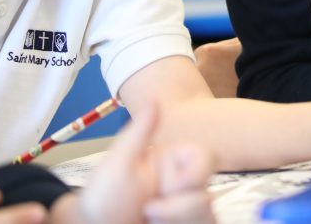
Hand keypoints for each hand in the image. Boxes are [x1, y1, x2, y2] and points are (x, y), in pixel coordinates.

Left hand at [75, 101, 214, 223]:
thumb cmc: (102, 200)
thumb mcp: (118, 165)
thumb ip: (139, 133)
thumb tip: (154, 99)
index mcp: (173, 164)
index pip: (206, 158)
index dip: (196, 173)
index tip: (172, 187)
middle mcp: (184, 188)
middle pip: (208, 193)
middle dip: (180, 209)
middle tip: (147, 213)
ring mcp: (186, 212)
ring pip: (208, 216)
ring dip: (178, 222)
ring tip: (149, 223)